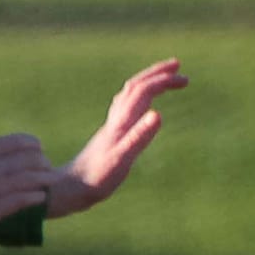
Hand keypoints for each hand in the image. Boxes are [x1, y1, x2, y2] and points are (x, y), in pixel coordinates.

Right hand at [0, 115, 59, 231]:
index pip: (16, 142)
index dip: (32, 143)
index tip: (38, 147)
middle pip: (29, 160)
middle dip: (42, 161)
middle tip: (48, 164)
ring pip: (29, 180)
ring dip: (45, 178)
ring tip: (52, 179)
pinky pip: (21, 201)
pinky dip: (35, 197)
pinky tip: (40, 196)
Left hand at [46, 59, 188, 219]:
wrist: (70, 187)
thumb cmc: (97, 178)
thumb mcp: (122, 159)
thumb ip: (139, 136)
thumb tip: (159, 114)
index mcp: (122, 122)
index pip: (143, 91)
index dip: (163, 81)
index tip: (184, 78)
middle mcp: (116, 119)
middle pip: (135, 86)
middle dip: (156, 74)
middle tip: (178, 66)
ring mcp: (112, 126)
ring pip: (130, 94)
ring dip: (148, 82)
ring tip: (164, 79)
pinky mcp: (110, 135)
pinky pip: (126, 107)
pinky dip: (138, 98)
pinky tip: (141, 105)